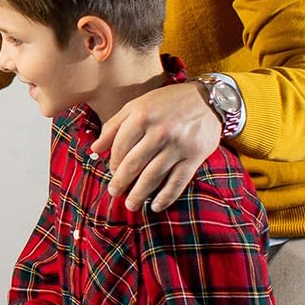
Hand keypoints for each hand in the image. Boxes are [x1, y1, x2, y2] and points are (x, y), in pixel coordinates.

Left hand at [93, 82, 220, 211]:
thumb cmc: (167, 103)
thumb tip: (94, 149)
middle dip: (120, 182)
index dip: (113, 163)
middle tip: (114, 192)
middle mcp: (159, 131)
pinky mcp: (194, 155)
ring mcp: (178, 145)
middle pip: (133, 164)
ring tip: (130, 205)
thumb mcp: (137, 106)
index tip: (112, 172)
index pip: (119, 148)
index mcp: (142, 116)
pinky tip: (155, 206)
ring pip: (152, 176)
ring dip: (138, 194)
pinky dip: (166, 196)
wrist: (211, 98)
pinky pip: (177, 180)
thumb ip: (114, 126)